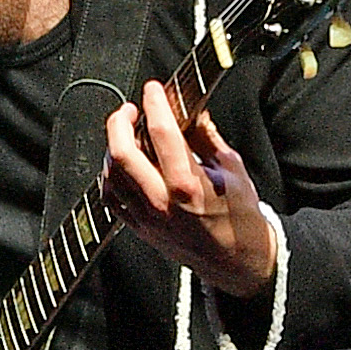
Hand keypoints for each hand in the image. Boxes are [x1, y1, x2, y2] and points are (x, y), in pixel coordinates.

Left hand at [105, 81, 276, 298]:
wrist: (237, 260)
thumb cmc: (240, 215)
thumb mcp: (233, 170)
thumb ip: (206, 137)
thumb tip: (190, 109)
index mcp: (190, 186)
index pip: (163, 133)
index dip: (155, 104)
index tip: (154, 89)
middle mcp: (163, 202)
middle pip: (122, 153)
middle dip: (120, 122)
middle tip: (130, 110)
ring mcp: (147, 217)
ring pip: (111, 173)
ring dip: (114, 146)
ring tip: (127, 134)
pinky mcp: (140, 228)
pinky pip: (110, 196)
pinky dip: (110, 174)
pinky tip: (121, 163)